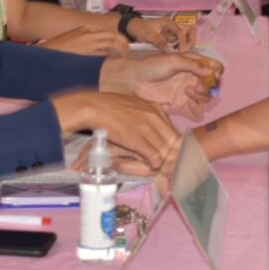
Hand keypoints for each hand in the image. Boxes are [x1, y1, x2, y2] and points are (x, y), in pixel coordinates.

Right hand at [42, 26, 129, 56]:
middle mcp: (88, 34)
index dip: (117, 37)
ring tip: (123, 55)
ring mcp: (88, 43)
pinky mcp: (86, 53)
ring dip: (119, 49)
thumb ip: (85, 40)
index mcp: (84, 28)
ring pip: (111, 43)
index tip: (122, 42)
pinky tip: (114, 59)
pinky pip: (103, 53)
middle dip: (123, 42)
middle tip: (127, 49)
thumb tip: (98, 48)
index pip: (107, 31)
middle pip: (112, 35)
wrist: (46, 53)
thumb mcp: (73, 39)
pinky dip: (111, 56)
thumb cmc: (57, 49)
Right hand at [52, 91, 178, 170]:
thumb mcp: (136, 103)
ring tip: (156, 164)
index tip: (167, 151)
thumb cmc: (111, 107)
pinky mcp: (138, 140)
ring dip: (162, 160)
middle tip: (165, 161)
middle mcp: (155, 116)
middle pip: (172, 141)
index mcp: (156, 108)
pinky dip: (154, 164)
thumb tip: (166, 108)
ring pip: (165, 150)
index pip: (173, 130)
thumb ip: (150, 110)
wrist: (94, 107)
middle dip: (170, 153)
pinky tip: (149, 165)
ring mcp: (147, 128)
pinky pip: (155, 157)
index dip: (171, 144)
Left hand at [100, 53, 222, 116]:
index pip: (214, 67)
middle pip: (212, 85)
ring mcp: (187, 90)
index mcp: (193, 63)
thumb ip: (192, 65)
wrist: (134, 80)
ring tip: (188, 92)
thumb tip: (210, 72)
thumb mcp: (172, 60)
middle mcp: (193, 77)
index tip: (212, 77)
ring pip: (205, 98)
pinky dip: (196, 109)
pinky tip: (189, 105)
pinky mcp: (181, 103)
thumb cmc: (152, 65)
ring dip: (202, 97)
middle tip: (196, 87)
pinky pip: (196, 109)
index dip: (217, 72)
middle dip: (209, 87)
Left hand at [127, 16, 197, 51]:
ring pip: (187, 36)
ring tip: (181, 53)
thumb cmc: (141, 29)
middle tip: (185, 51)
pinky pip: (181, 41)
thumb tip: (169, 53)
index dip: (183, 41)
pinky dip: (182, 46)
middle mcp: (173, 26)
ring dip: (187, 43)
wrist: (133, 27)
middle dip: (190, 41)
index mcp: (169, 23)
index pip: (181, 32)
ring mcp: (173, 31)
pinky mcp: (171, 36)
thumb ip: (160, 43)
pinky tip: (176, 52)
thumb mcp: (149, 36)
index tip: (181, 51)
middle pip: (190, 30)